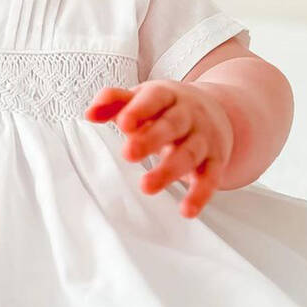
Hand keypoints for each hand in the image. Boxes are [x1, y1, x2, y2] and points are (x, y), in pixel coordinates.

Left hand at [84, 80, 233, 217]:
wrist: (216, 110)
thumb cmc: (167, 106)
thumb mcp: (143, 97)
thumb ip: (115, 102)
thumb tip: (90, 114)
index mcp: (167, 96)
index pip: (155, 98)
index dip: (139, 110)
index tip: (123, 124)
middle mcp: (189, 115)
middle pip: (172, 126)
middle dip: (151, 140)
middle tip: (128, 154)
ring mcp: (204, 138)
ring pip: (189, 153)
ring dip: (168, 171)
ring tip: (146, 186)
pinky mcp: (216, 160)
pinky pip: (210, 178)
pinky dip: (199, 194)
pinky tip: (186, 210)